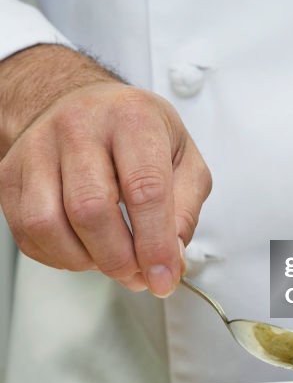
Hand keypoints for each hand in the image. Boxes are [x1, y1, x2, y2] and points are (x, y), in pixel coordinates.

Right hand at [0, 47, 211, 296]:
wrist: (86, 106)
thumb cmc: (136, 132)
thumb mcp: (183, 157)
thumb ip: (185, 208)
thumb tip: (172, 256)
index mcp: (132, 118)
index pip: (145, 188)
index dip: (155, 243)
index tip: (164, 275)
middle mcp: (80, 126)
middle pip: (91, 209)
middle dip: (119, 258)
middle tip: (138, 274)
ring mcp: (38, 147)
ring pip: (48, 223)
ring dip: (84, 259)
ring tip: (110, 259)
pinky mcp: (10, 172)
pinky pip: (26, 231)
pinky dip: (58, 256)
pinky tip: (83, 248)